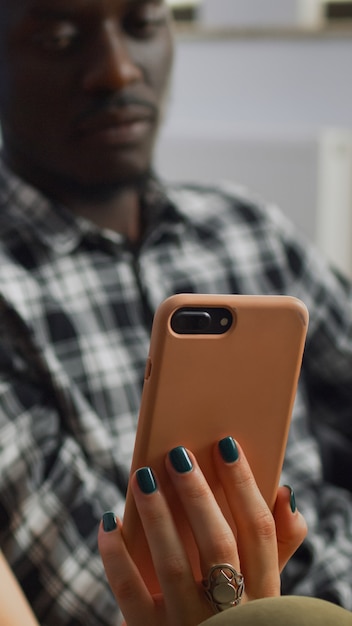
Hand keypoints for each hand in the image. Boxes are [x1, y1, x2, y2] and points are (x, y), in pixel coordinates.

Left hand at [98, 438, 306, 625]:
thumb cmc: (232, 610)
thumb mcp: (263, 587)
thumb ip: (278, 544)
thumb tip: (286, 493)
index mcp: (263, 593)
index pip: (259, 530)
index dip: (244, 485)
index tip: (225, 445)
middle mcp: (231, 612)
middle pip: (218, 544)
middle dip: (197, 495)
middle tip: (178, 455)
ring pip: (172, 565)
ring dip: (157, 516)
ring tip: (143, 477)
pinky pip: (130, 593)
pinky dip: (117, 556)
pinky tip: (111, 522)